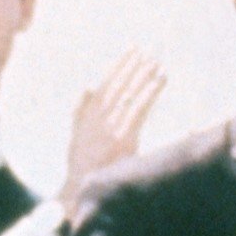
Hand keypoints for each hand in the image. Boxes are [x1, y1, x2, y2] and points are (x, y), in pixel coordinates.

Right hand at [61, 51, 165, 212]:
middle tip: (151, 47)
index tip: (133, 49)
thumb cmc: (81, 163)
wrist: (81, 189)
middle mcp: (99, 116)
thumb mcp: (77, 133)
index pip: (108, 82)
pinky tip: (159, 81)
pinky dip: (150, 94)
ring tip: (158, 60)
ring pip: (131, 93)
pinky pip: (139, 110)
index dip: (122, 64)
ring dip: (145, 75)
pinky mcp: (124, 138)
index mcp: (89, 113)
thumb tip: (87, 86)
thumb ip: (81, 109)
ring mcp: (112, 126)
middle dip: (136, 64)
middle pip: (121, 84)